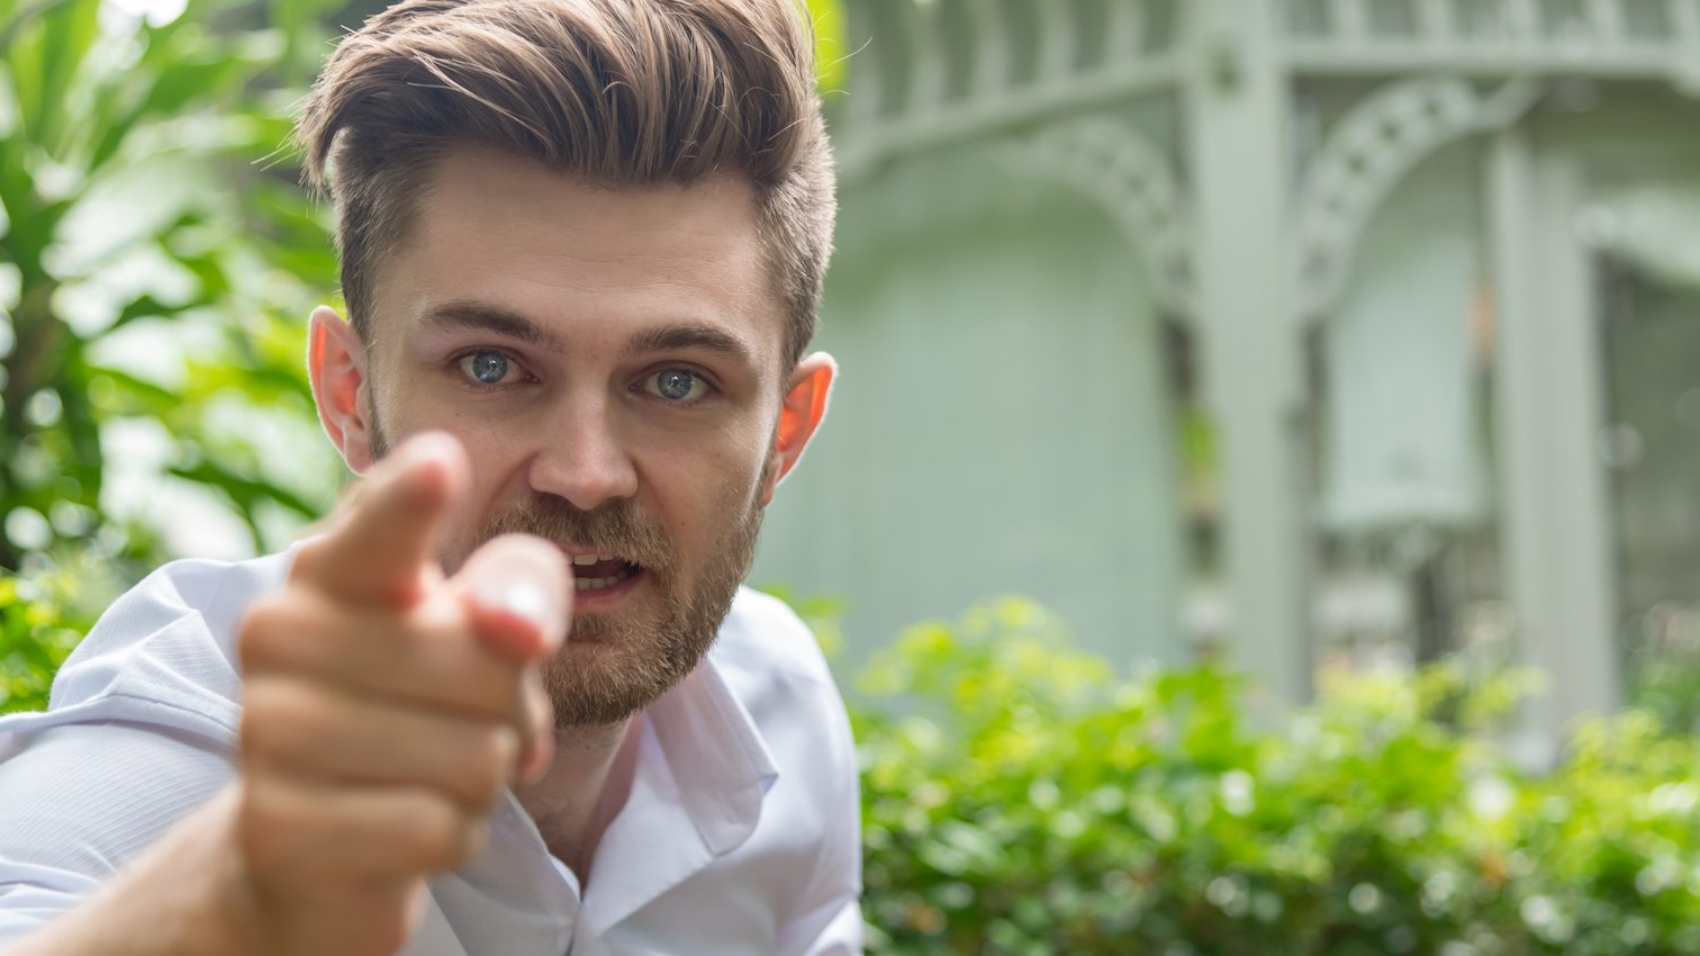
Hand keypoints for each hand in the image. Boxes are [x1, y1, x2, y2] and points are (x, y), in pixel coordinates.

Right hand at [231, 431, 568, 955]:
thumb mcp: (489, 629)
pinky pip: (440, 829)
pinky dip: (453, 837)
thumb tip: (517, 628)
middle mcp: (280, 631)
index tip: (442, 460)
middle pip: (489, 666)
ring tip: (425, 772)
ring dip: (482, 781)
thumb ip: (521, 589)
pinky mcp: (278, 827)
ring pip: (475, 756)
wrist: (319, 842)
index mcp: (335, 565)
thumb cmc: (425, 702)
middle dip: (511, 711)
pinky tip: (403, 826)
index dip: (412, 499)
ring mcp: (266, 730)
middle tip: (461, 721)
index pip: (384, 525)